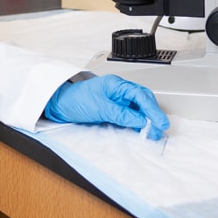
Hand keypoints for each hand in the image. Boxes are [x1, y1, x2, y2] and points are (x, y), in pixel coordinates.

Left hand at [44, 75, 169, 139]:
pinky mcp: (114, 110)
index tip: (160, 122)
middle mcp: (119, 91)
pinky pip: (131, 116)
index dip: (153, 109)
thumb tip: (141, 120)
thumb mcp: (99, 107)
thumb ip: (121, 113)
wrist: (58, 105)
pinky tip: (142, 131)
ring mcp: (117, 101)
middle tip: (159, 130)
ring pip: (139, 109)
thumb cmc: (74, 100)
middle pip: (143, 101)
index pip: (140, 95)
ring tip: (153, 133)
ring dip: (148, 120)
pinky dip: (139, 123)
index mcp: (116, 84)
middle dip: (154, 115)